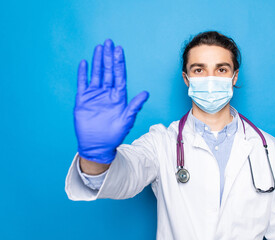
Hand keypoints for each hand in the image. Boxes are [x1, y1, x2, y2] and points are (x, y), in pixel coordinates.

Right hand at [74, 39, 148, 163]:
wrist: (97, 146)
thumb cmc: (114, 135)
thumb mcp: (127, 120)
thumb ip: (135, 106)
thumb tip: (146, 93)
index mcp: (118, 97)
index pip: (119, 76)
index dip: (119, 63)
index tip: (119, 50)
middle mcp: (107, 93)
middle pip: (108, 71)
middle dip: (109, 57)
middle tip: (109, 42)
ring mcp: (95, 96)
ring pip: (96, 74)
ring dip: (97, 61)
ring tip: (98, 48)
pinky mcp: (83, 100)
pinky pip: (82, 84)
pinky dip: (83, 74)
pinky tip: (84, 63)